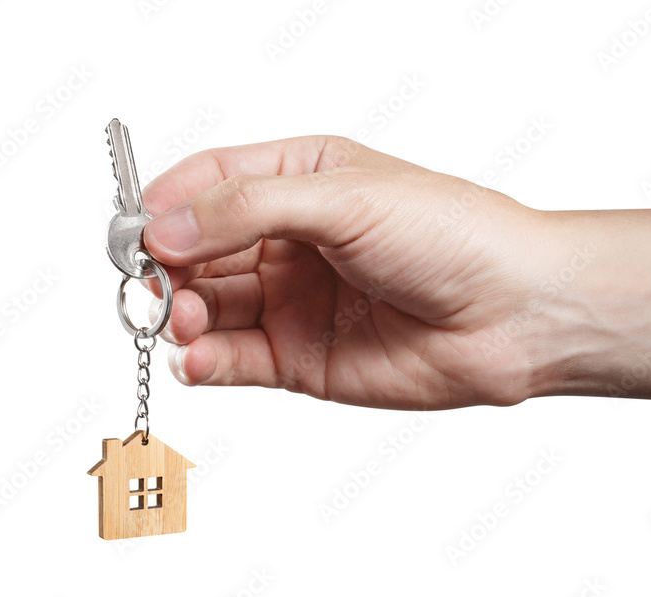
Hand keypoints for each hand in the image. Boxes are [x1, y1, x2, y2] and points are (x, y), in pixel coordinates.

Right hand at [142, 136, 566, 408]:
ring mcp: (293, 301)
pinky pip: (234, 359)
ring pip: (207, 307)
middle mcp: (290, 240)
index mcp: (301, 181)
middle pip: (196, 249)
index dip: (165, 205)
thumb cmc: (452, 234)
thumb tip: (163, 226)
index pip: (207, 184)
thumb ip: (247, 209)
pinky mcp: (301, 358)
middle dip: (165, 267)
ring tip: (181, 321)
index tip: (135, 231)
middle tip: (148, 286)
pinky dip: (206, 361)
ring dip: (180, 315)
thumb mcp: (344, 198)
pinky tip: (198, 358)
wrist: (515, 311)